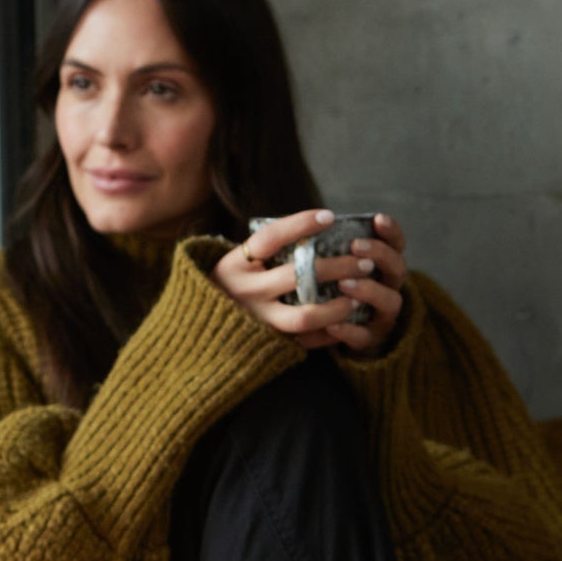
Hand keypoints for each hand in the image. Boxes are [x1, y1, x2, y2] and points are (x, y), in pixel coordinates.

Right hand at [214, 210, 409, 354]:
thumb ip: (265, 250)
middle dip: (337, 266)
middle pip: (298, 275)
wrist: (196, 332)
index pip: (270, 237)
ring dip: (337, 305)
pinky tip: (346, 318)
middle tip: (364, 261)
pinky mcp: (267, 343)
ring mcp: (256, 320)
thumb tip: (315, 227)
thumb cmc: (227, 288)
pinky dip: (329, 330)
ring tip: (357, 294)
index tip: (329, 216)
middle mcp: (244, 292)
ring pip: (304, 314)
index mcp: (234, 265)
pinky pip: (305, 340)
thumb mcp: (234, 264)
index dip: (300, 224)